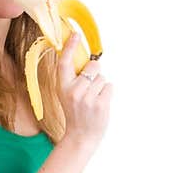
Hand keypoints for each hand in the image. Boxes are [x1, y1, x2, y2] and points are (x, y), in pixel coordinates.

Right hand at [59, 31, 112, 146]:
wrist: (81, 137)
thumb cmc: (76, 114)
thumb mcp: (67, 95)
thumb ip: (73, 79)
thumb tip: (86, 59)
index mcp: (62, 87)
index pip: (64, 63)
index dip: (70, 47)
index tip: (75, 35)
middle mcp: (73, 92)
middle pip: (93, 66)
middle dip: (95, 73)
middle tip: (89, 89)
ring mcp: (87, 99)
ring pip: (102, 77)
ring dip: (101, 87)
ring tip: (93, 100)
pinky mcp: (100, 104)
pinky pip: (109, 87)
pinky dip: (107, 94)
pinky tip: (100, 104)